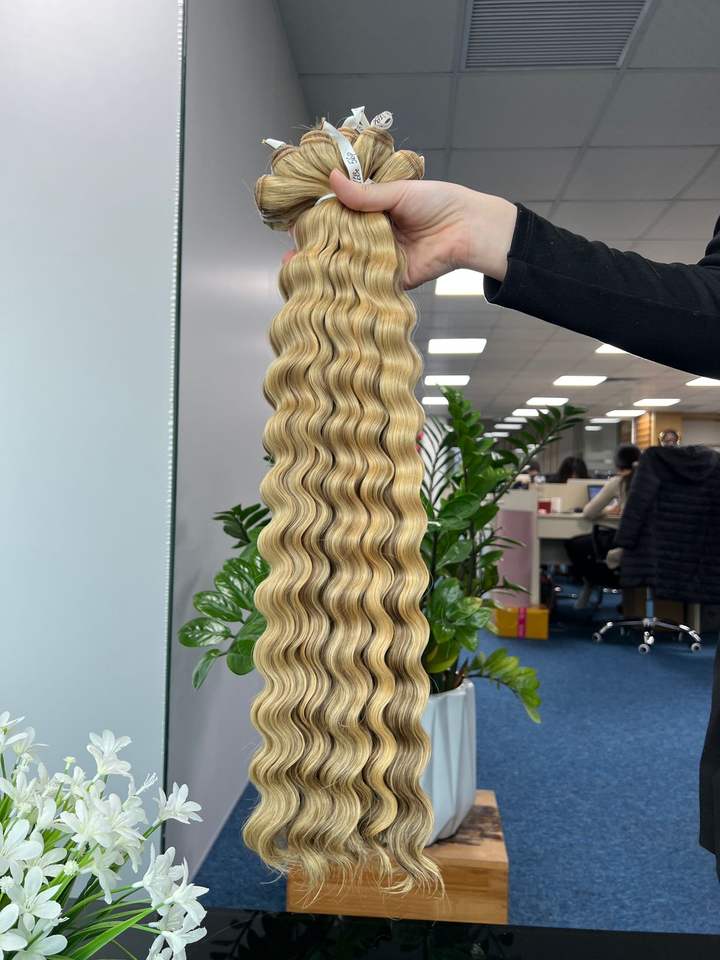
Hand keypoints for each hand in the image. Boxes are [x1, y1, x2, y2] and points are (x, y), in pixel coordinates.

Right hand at [282, 171, 517, 289]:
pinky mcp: (391, 279)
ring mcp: (380, 258)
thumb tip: (332, 179)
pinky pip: (366, 283)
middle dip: (316, 247)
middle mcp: (373, 235)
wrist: (468, 230)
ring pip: (348, 264)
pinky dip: (347, 285)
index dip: (318, 219)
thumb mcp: (398, 192)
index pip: (338, 215)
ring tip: (298, 268)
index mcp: (373, 211)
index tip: (295, 223)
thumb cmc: (438, 202)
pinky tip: (324, 285)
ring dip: (325, 267)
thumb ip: (365, 193)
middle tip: (292, 250)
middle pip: (339, 242)